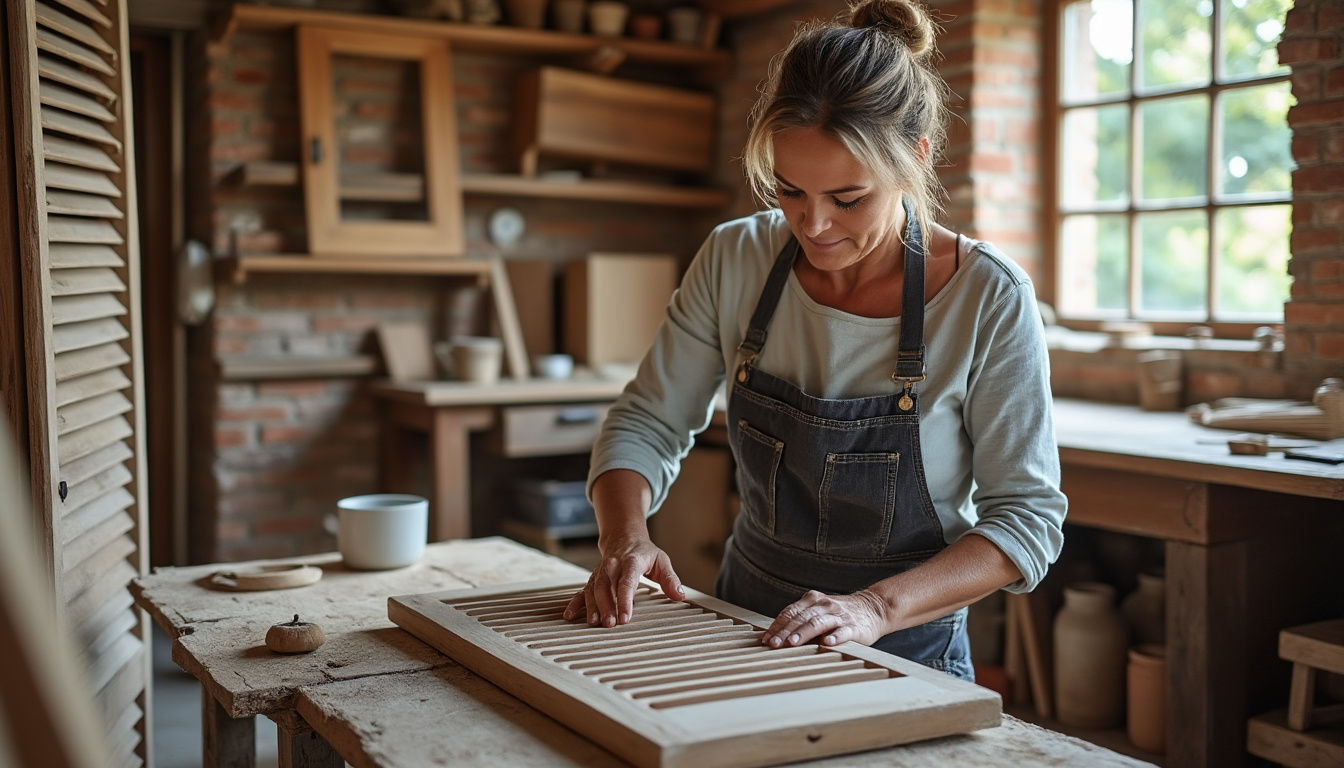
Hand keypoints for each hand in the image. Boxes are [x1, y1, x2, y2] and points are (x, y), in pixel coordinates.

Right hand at [563, 535, 684, 626]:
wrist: (624, 537)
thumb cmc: (644, 552)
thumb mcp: (661, 560)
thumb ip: (670, 579)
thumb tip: (680, 595)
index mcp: (630, 561)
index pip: (626, 582)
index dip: (624, 600)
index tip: (625, 617)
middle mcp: (612, 566)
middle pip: (605, 586)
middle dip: (606, 606)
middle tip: (610, 624)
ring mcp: (600, 572)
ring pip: (593, 589)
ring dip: (592, 607)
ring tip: (594, 623)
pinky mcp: (593, 579)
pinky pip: (582, 590)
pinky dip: (576, 603)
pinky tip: (571, 615)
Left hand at [762, 589, 889, 648]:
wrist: (873, 607)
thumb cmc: (839, 613)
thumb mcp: (818, 610)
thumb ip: (800, 619)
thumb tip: (776, 635)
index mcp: (812, 600)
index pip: (790, 612)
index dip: (777, 626)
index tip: (766, 639)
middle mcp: (824, 605)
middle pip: (800, 618)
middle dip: (785, 632)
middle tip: (774, 644)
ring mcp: (839, 615)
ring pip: (817, 623)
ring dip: (803, 633)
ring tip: (792, 643)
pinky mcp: (854, 627)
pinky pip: (843, 631)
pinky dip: (835, 636)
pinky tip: (827, 642)